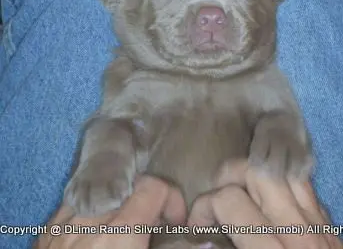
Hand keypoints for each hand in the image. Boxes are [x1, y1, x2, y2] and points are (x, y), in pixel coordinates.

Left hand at [34, 176, 185, 248]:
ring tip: (123, 231)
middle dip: (149, 202)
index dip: (171, 200)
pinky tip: (95, 232)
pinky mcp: (47, 231)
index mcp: (120, 235)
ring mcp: (64, 224)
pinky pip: (77, 203)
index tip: (175, 222)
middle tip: (153, 227)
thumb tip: (209, 245)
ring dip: (121, 205)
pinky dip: (93, 211)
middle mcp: (90, 221)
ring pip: (103, 190)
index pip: (153, 187)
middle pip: (130, 185)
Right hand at [188, 159, 342, 248]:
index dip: (202, 208)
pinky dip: (280, 179)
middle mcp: (297, 229)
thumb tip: (203, 242)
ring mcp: (317, 220)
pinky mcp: (328, 220)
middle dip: (226, 178)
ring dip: (253, 173)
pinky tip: (268, 194)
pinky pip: (302, 181)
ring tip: (240, 190)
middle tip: (217, 200)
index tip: (197, 226)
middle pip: (256, 172)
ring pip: (281, 169)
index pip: (229, 201)